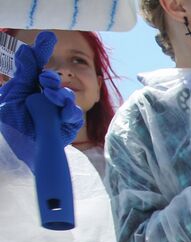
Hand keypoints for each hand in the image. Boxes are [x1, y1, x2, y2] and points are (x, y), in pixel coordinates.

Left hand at [0, 32, 84, 156]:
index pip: (37, 67)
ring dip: (59, 95)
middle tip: (43, 80)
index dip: (42, 51)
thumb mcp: (11, 97)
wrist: (16, 151)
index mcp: (29, 88)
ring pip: (66, 98)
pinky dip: (68, 111)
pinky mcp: (66, 128)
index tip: (48, 36)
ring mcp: (57, 113)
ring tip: (49, 97)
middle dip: (50, 79)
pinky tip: (62, 110)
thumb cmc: (11, 126)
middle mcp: (45, 98)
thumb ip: (22, 76)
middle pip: (54, 81)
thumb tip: (26, 51)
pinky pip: (73, 116)